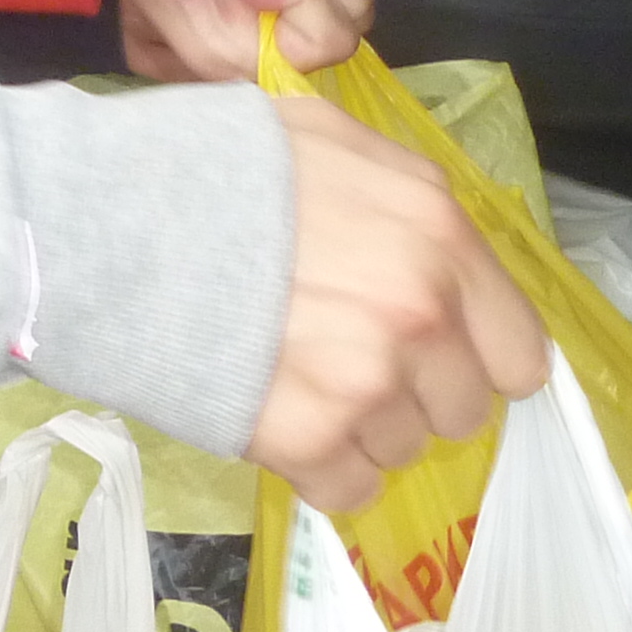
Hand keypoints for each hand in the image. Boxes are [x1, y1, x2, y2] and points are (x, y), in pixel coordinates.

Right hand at [246, 96, 548, 509]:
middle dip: (414, 393)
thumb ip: (404, 197)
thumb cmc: (218, 169)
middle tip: (345, 360)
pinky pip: (349, 492)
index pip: (519, 351)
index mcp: (438, 236)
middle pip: (463, 409)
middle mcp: (420, 317)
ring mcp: (366, 385)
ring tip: (294, 379)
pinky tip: (274, 417)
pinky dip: (318, 470)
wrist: (112, 224)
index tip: (437, 356)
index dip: (477, 357)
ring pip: (402, 450)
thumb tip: (435, 248)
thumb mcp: (329, 139)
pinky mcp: (306, 442)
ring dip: (360, 429)